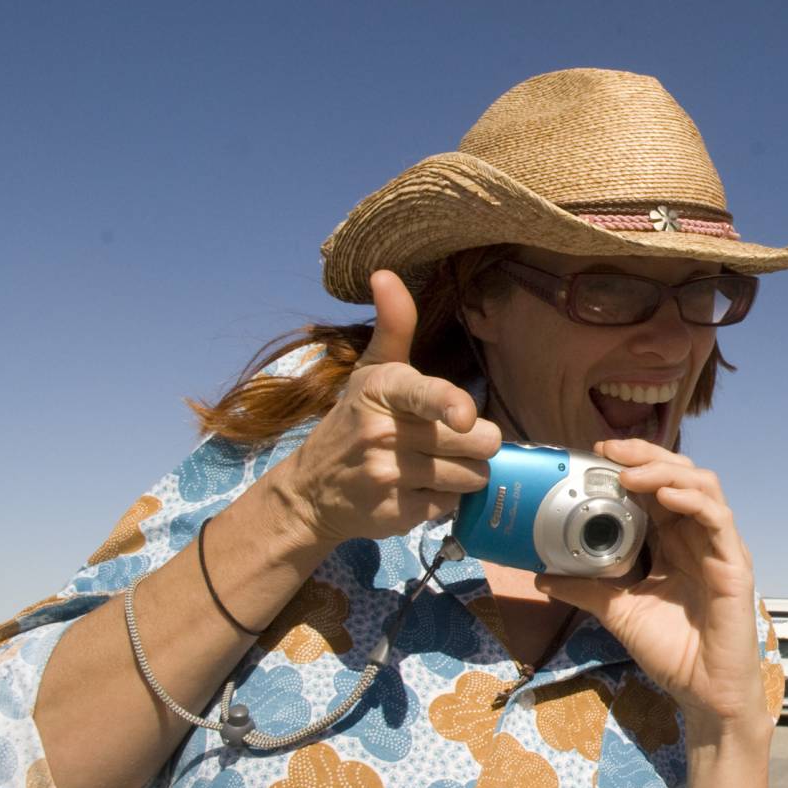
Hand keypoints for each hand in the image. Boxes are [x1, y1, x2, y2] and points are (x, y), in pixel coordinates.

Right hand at [274, 270, 501, 546]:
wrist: (311, 489)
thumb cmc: (354, 421)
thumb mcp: (371, 371)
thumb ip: (393, 325)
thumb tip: (385, 273)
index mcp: (382, 389)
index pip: (424, 394)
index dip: (450, 404)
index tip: (463, 415)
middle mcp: (382, 432)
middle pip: (476, 440)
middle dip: (476, 443)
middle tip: (451, 440)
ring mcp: (387, 476)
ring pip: (470, 476)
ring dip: (464, 473)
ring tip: (434, 465)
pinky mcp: (395, 514)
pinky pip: (450, 505)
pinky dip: (443, 500)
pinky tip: (417, 489)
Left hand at [535, 439, 768, 739]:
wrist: (703, 693)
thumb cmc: (672, 652)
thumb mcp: (618, 612)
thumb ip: (586, 589)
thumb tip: (542, 575)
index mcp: (674, 542)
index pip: (657, 486)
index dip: (632, 462)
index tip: (597, 454)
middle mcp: (698, 536)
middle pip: (680, 474)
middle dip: (646, 455)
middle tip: (610, 451)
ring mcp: (719, 547)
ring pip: (702, 486)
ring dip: (666, 471)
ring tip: (631, 473)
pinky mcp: (734, 564)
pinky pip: (718, 519)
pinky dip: (692, 501)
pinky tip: (665, 496)